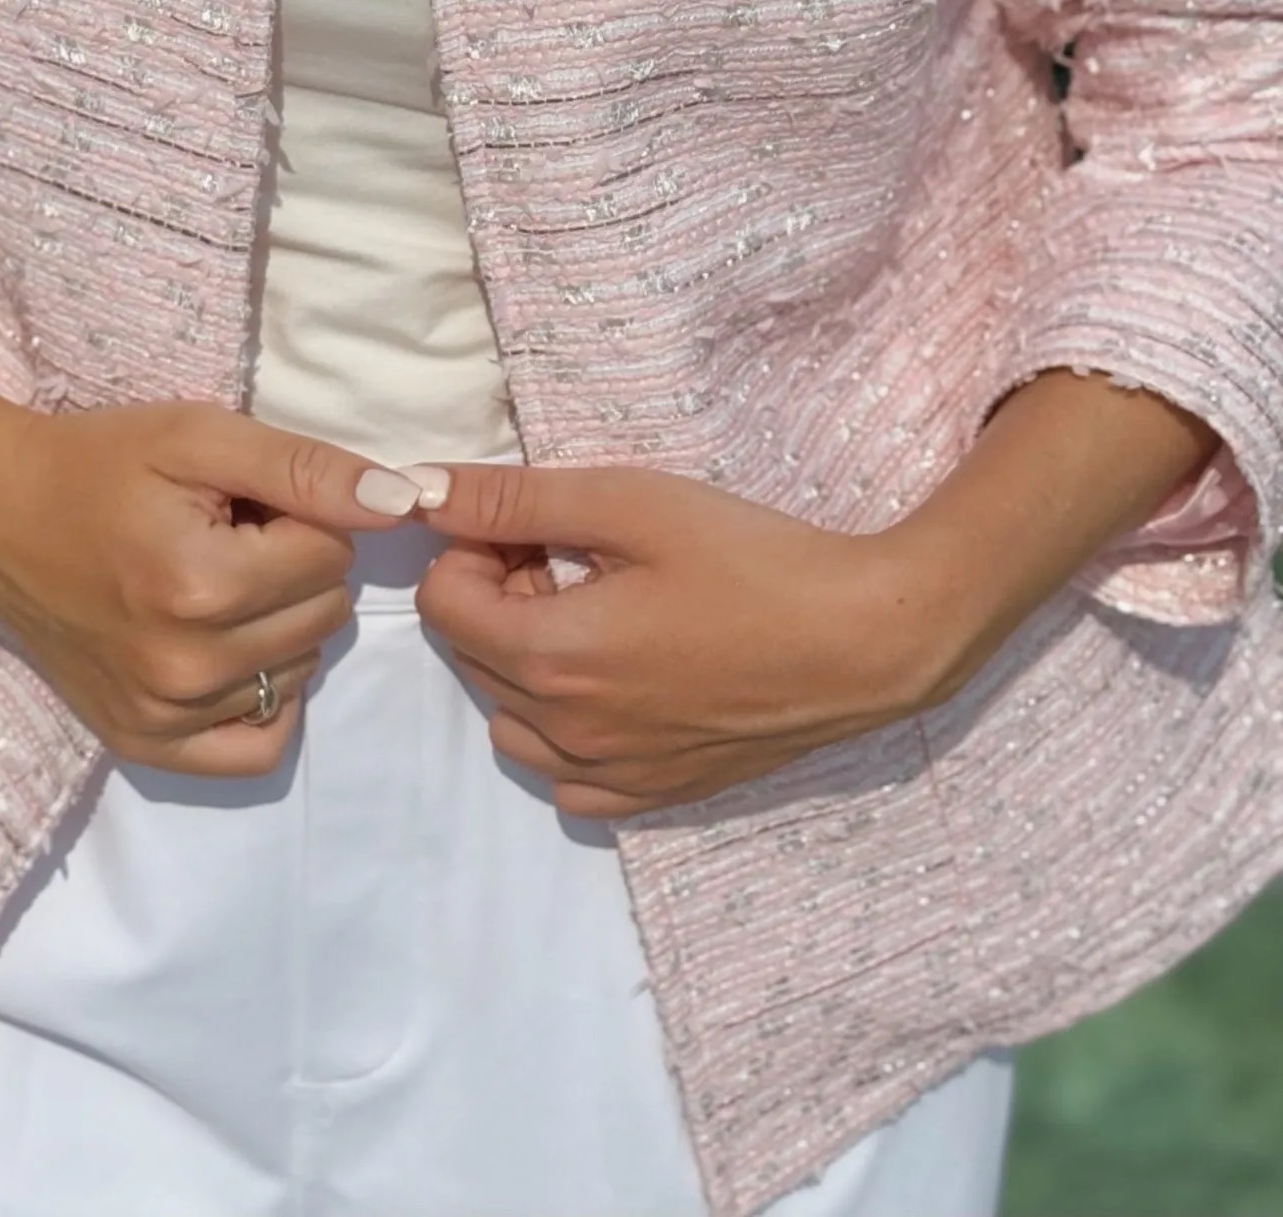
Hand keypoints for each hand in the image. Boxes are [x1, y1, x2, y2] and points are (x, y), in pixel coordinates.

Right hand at [0, 250, 417, 775]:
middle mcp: (185, 667)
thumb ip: (306, 469)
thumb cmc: (97, 463)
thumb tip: (404, 503)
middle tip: (222, 538)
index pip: (332, 557)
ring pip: (299, 673)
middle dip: (292, 568)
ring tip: (208, 583)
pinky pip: (257, 746)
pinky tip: (227, 650)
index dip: (297, 517)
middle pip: (323, 617)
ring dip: (276, 626)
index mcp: (200, 585)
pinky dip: (262, 699)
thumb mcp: (199, 436)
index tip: (238, 503)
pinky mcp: (142, 745)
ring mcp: (162, 717)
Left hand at [411, 462, 945, 819]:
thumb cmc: (751, 559)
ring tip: (595, 613)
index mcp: (550, 656)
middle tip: (573, 556)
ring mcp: (611, 773)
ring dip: (523, 663)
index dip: (472, 550)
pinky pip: (566, 778)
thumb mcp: (628, 504)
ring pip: (509, 721)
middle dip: (497, 598)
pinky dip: (565, 729)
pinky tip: (619, 678)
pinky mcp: (655, 794)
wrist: (862, 641)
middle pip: (469, 656)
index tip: (533, 529)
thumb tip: (422, 488)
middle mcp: (566, 731)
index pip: (439, 602)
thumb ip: (515, 499)